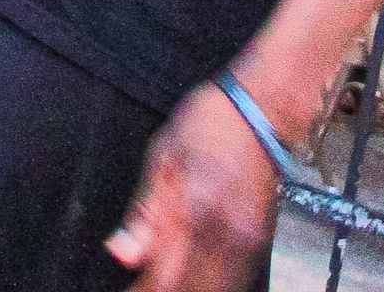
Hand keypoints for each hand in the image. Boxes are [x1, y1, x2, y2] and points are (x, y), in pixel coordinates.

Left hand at [107, 83, 279, 291]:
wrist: (263, 109)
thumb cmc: (211, 122)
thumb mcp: (162, 155)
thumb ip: (143, 212)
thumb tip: (121, 253)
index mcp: (197, 212)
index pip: (165, 279)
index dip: (142, 290)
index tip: (129, 289)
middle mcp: (226, 234)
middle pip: (192, 291)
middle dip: (164, 290)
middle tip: (144, 284)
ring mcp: (248, 242)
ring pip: (216, 290)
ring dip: (188, 288)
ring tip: (164, 278)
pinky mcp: (259, 240)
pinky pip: (234, 280)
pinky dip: (210, 284)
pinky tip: (193, 274)